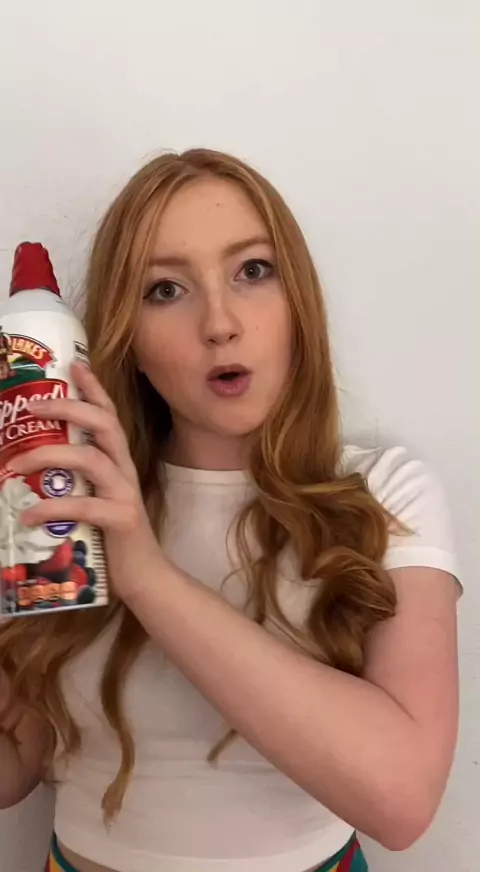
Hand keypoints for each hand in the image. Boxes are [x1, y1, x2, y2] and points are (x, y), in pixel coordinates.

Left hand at [7, 362, 160, 601]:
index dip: (94, 389)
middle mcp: (125, 472)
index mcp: (119, 464)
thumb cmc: (114, 539)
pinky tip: (28, 515)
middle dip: (68, 410)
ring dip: (48, 457)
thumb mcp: (96, 501)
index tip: (75, 364)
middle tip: (31, 407)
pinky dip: (52, 508)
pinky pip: (84, 507)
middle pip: (104, 425)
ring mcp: (125, 494)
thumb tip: (32, 468)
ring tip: (15, 465)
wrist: (145, 578)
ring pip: (90, 460)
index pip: (109, 416)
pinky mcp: (121, 520)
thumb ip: (75, 483)